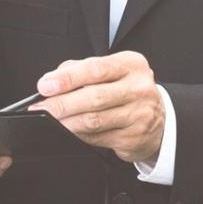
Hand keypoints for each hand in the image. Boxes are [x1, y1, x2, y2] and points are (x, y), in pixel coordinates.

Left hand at [34, 51, 163, 162]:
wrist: (160, 120)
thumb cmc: (128, 91)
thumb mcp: (112, 71)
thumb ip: (82, 69)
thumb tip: (52, 79)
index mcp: (131, 65)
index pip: (96, 69)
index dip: (68, 78)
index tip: (45, 85)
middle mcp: (139, 88)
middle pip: (94, 97)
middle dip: (62, 103)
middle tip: (41, 107)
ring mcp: (139, 114)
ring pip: (94, 120)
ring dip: (66, 122)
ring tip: (50, 120)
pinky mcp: (133, 137)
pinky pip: (97, 138)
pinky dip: (78, 135)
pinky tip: (68, 131)